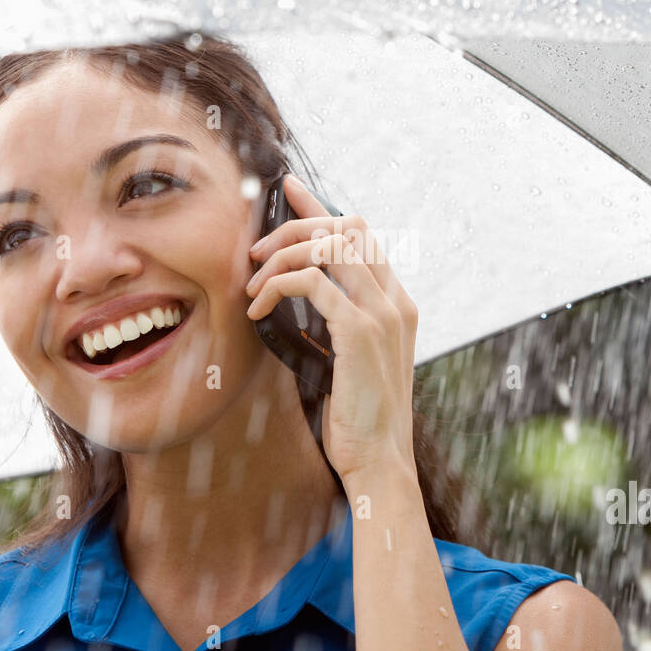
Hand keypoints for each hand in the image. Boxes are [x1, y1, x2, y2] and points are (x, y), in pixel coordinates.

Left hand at [245, 174, 419, 481]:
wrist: (380, 462)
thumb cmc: (359, 418)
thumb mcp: (352, 360)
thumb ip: (338, 323)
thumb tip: (300, 295)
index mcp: (397, 304)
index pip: (362, 233)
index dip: (320, 207)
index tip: (288, 188)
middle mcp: (396, 301)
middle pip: (347, 226)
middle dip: (294, 226)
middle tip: (257, 252)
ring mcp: (383, 314)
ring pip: (328, 245)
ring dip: (281, 256)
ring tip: (253, 284)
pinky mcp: (360, 332)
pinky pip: (311, 282)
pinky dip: (276, 287)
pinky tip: (256, 309)